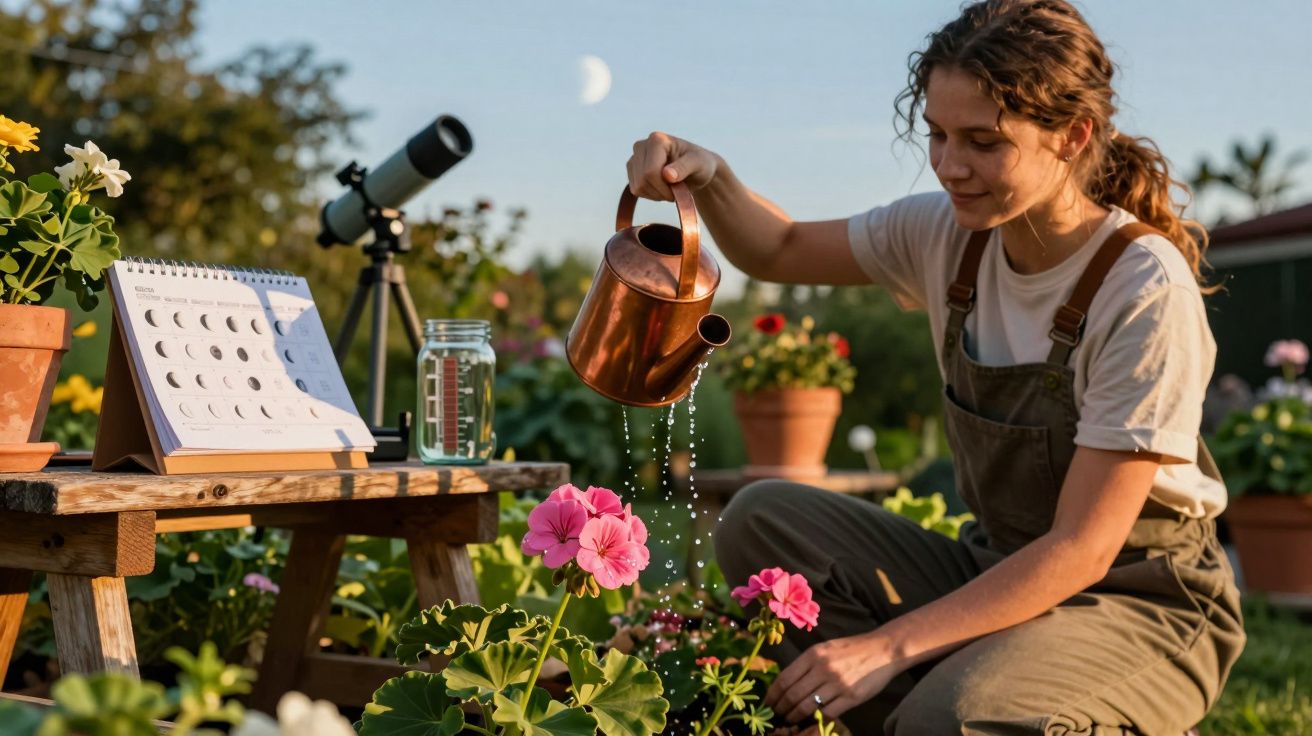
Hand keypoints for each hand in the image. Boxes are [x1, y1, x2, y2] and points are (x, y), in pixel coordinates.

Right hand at [626, 131, 720, 200]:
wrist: (695, 168)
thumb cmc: (699, 163)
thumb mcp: (698, 164)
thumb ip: (684, 167)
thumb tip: (667, 175)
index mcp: (657, 140)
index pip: (650, 172)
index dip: (664, 188)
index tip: (679, 191)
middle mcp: (641, 145)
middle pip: (642, 181)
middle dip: (660, 192)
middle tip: (677, 191)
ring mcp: (634, 157)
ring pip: (637, 187)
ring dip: (656, 194)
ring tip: (671, 188)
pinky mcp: (632, 169)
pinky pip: (635, 190)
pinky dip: (650, 194)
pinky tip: (662, 187)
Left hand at [764, 632, 900, 723]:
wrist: (882, 649)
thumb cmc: (851, 649)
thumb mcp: (824, 649)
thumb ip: (806, 664)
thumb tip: (786, 684)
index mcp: (813, 654)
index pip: (784, 679)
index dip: (773, 695)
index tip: (768, 704)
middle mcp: (823, 668)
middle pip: (793, 695)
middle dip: (781, 709)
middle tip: (776, 717)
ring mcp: (837, 683)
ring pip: (807, 707)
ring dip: (795, 717)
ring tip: (790, 722)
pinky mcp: (851, 696)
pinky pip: (828, 713)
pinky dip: (816, 720)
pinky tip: (811, 722)